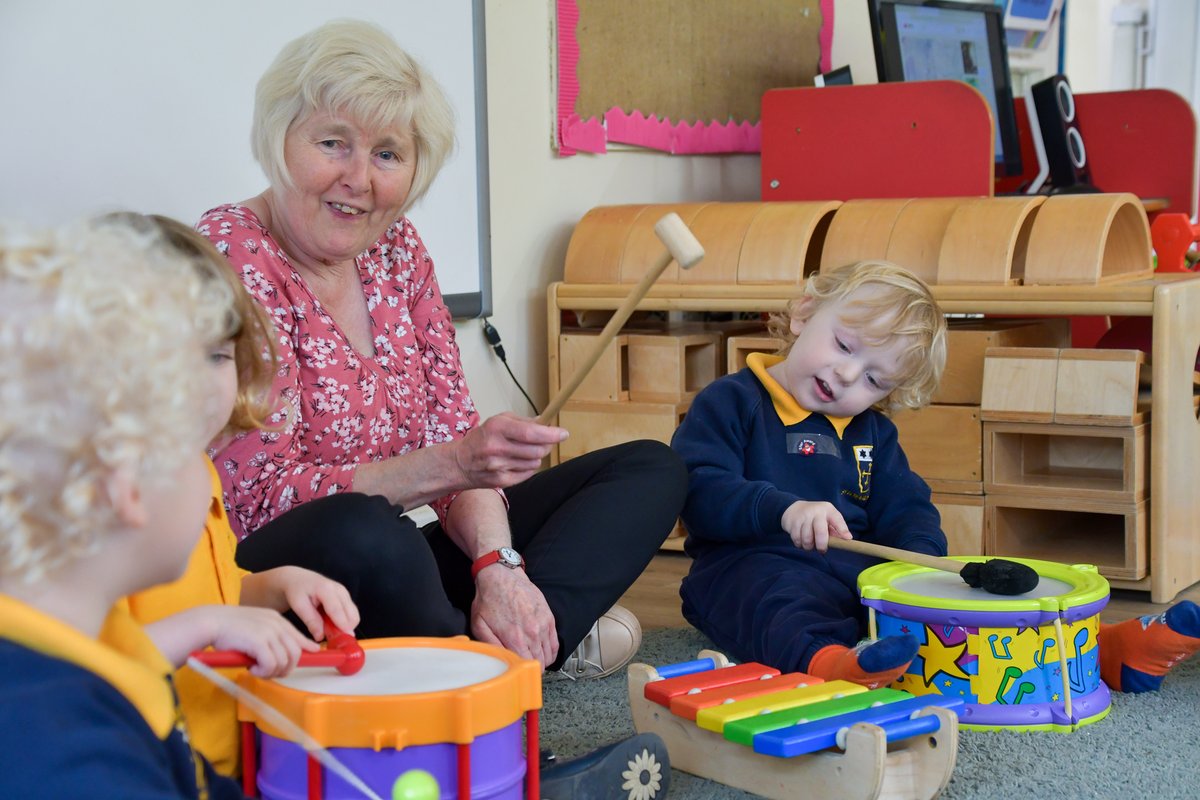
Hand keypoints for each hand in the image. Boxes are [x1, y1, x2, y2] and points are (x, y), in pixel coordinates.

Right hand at [206, 606, 319, 677]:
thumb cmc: (228, 629)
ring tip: (257, 669)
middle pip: (295, 653)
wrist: (210, 622)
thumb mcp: (254, 629)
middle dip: (286, 668)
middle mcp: (276, 624)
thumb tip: (281, 656)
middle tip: (269, 672)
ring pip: (285, 661)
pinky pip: (271, 665)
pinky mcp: (259, 642)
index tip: (313, 654)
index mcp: (275, 619)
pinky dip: (263, 672)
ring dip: (272, 672)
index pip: (298, 637)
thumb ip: (269, 637)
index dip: (306, 648)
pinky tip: (252, 669)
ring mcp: (269, 632)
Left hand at [241, 566, 359, 640]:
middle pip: (351, 614)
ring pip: (353, 615)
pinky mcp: (346, 597)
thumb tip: (320, 637)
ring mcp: (344, 592)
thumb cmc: (297, 590)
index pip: (337, 610)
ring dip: (344, 626)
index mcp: (326, 589)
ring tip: (328, 629)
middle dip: (344, 628)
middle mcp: (339, 589)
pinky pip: (350, 614)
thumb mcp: (298, 605)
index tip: (343, 638)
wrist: (298, 579)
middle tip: (330, 637)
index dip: (342, 625)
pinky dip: (343, 622)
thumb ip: (310, 620)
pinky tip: (330, 623)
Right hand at [451, 413, 566, 489]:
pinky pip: (528, 474)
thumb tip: (545, 423)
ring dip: (537, 456)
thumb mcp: (498, 421)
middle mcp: (497, 448)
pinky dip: (529, 467)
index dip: (551, 434)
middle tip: (545, 441)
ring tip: (525, 451)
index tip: (563, 433)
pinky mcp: (501, 481)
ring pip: (535, 463)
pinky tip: (519, 462)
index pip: (531, 433)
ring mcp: (499, 467)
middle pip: (537, 450)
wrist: (458, 463)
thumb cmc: (481, 439)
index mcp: (497, 428)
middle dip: (547, 445)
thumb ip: (523, 421)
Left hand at [469, 566, 558, 667]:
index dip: (523, 673)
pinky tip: (544, 652)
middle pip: (540, 663)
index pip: (526, 667)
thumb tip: (500, 663)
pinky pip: (555, 643)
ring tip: (534, 660)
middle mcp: (531, 633)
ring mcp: (542, 625)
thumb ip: (490, 646)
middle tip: (526, 668)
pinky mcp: (549, 617)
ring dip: (543, 661)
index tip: (520, 673)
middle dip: (533, 669)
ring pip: (549, 655)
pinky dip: (551, 651)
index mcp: (514, 638)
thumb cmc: (489, 598)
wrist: (501, 576)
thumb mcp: (479, 625)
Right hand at [782, 500, 852, 551]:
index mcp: (828, 510)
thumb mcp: (828, 519)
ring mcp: (803, 516)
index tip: (847, 539)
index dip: (842, 529)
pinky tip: (801, 542)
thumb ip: (836, 530)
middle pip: (820, 532)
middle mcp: (816, 511)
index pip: (837, 519)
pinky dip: (799, 544)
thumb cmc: (816, 517)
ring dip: (809, 546)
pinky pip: (796, 539)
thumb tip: (846, 540)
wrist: (795, 508)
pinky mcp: (792, 522)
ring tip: (810, 545)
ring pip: (807, 538)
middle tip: (822, 550)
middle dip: (822, 545)